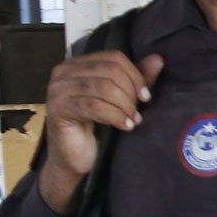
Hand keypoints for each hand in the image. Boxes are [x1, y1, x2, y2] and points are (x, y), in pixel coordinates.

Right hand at [38, 51, 165, 213]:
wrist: (75, 158)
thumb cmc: (97, 128)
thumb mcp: (121, 100)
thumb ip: (136, 79)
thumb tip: (158, 60)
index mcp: (77, 64)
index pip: (114, 58)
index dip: (135, 76)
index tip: (145, 96)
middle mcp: (64, 72)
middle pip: (110, 71)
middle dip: (130, 93)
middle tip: (137, 112)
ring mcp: (58, 89)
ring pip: (103, 87)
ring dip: (124, 106)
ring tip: (132, 121)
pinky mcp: (58, 108)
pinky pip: (94, 106)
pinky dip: (114, 115)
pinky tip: (124, 126)